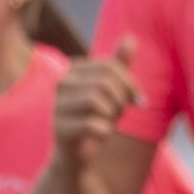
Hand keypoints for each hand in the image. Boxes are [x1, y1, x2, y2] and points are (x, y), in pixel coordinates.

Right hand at [51, 39, 141, 172]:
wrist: (78, 154)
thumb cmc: (97, 118)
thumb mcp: (113, 91)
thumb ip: (120, 66)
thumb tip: (131, 39)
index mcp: (74, 69)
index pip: (110, 67)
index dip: (130, 85)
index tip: (137, 101)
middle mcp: (61, 82)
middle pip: (104, 83)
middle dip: (120, 101)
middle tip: (120, 114)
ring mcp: (56, 105)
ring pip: (96, 102)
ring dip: (111, 116)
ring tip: (108, 123)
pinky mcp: (59, 128)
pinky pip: (91, 125)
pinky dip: (104, 132)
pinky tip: (100, 135)